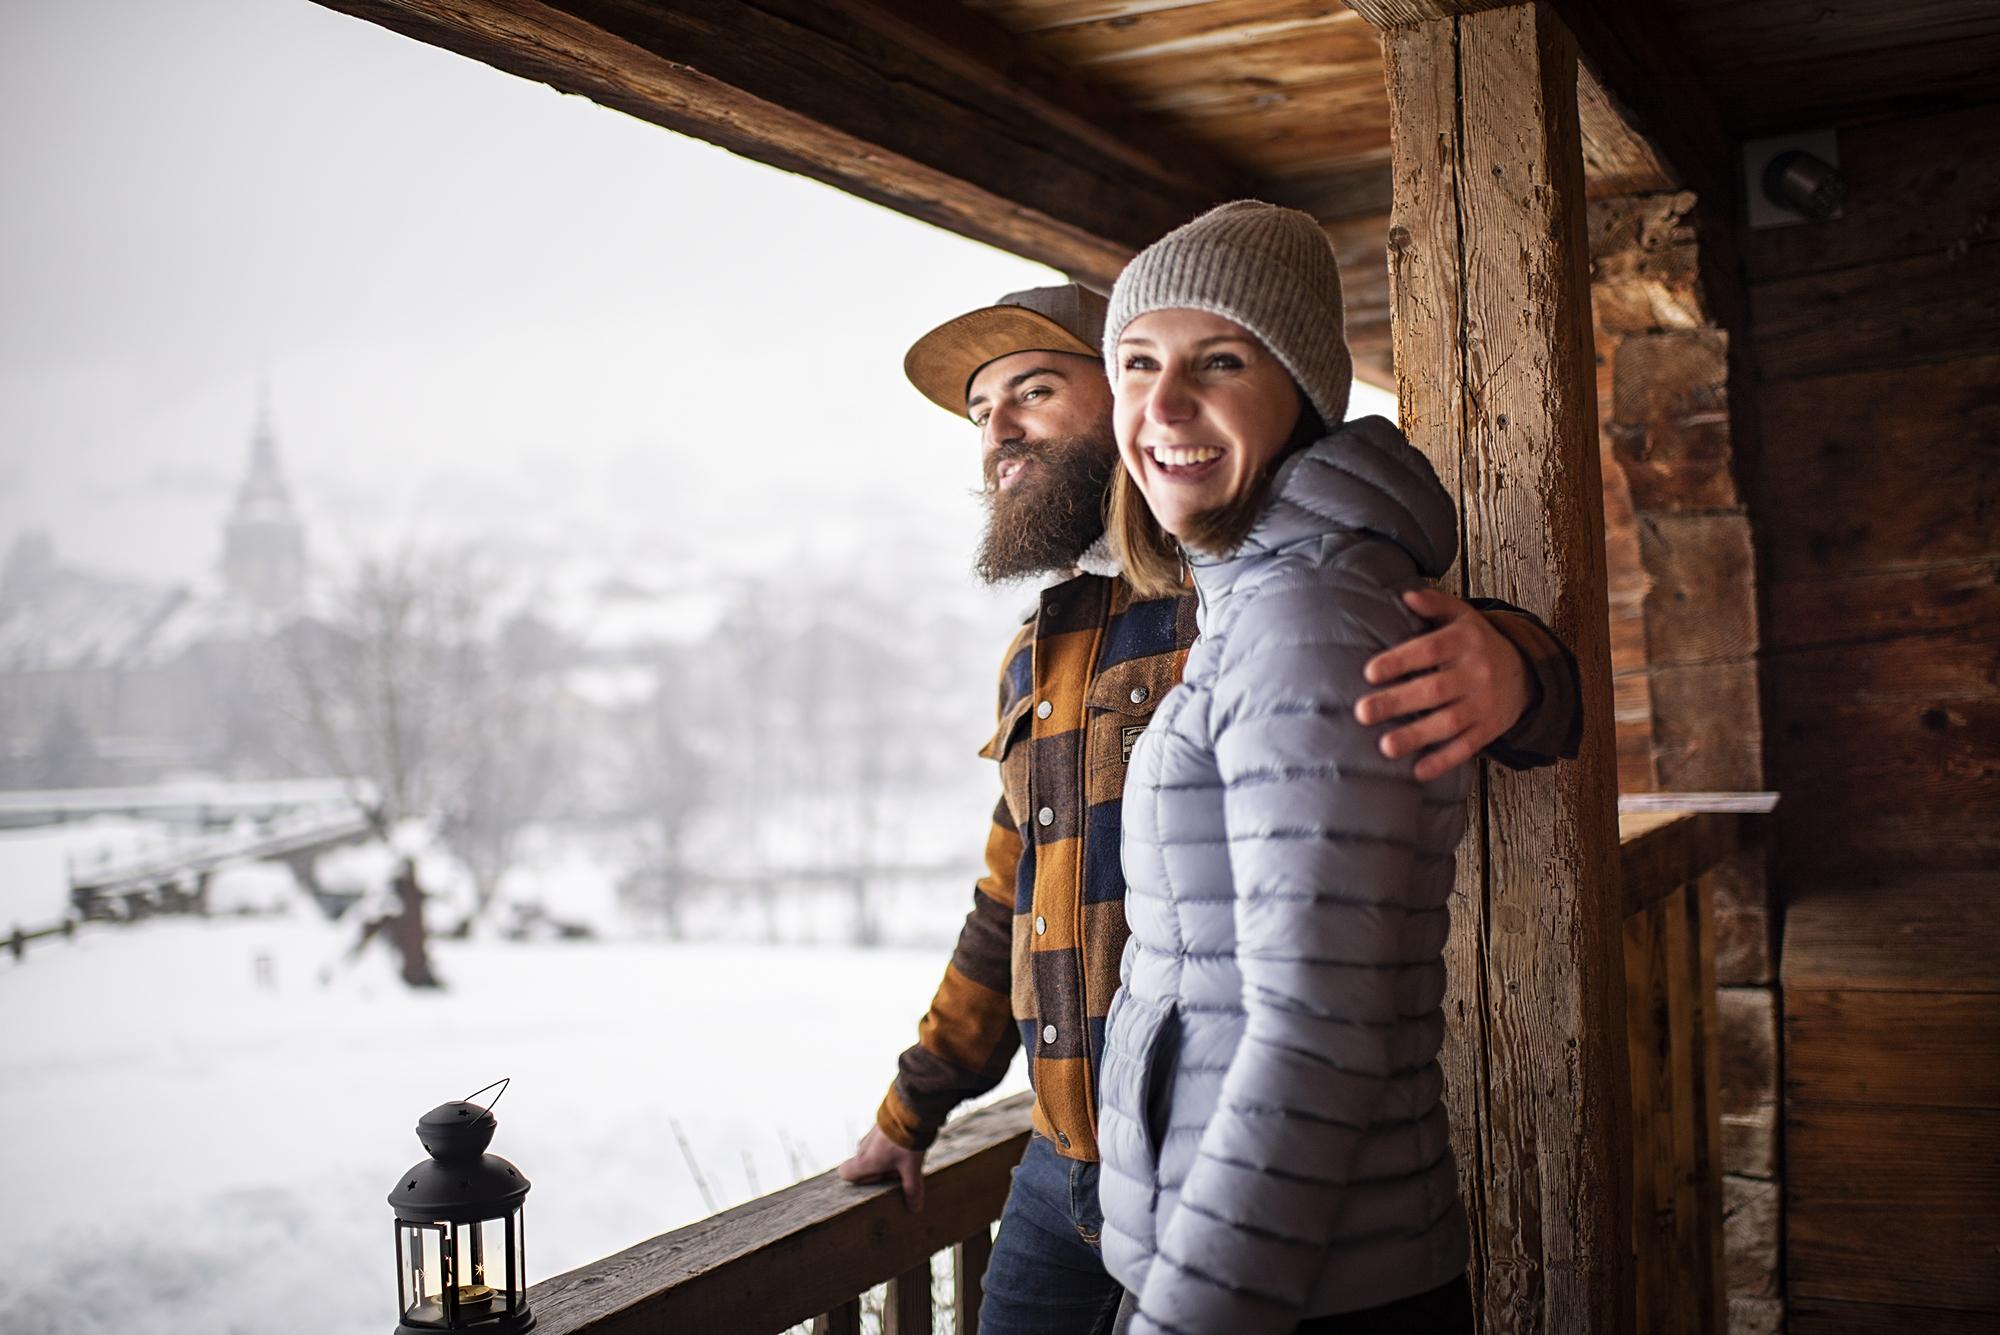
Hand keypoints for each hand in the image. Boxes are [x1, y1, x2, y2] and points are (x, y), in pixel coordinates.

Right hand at [836, 1125, 925, 1211]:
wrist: (911, 1110)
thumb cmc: (906, 1142)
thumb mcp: (911, 1169)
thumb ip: (911, 1189)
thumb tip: (914, 1209)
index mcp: (864, 1161)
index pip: (844, 1173)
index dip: (861, 1181)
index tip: (879, 1178)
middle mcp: (862, 1148)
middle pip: (862, 1166)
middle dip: (878, 1171)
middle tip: (897, 1170)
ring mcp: (869, 1136)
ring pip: (871, 1153)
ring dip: (884, 1159)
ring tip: (903, 1158)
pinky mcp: (878, 1127)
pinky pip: (878, 1142)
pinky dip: (889, 1147)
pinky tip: (905, 1145)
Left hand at [1355, 588, 1530, 782]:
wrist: (1525, 671)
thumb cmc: (1476, 642)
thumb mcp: (1461, 616)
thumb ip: (1434, 605)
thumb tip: (1406, 595)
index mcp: (1465, 641)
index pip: (1430, 650)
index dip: (1400, 660)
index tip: (1369, 672)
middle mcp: (1477, 672)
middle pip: (1435, 689)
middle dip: (1398, 702)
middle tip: (1362, 712)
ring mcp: (1485, 703)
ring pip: (1450, 722)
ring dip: (1417, 736)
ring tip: (1385, 746)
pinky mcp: (1490, 728)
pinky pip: (1467, 747)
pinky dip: (1444, 760)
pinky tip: (1418, 771)